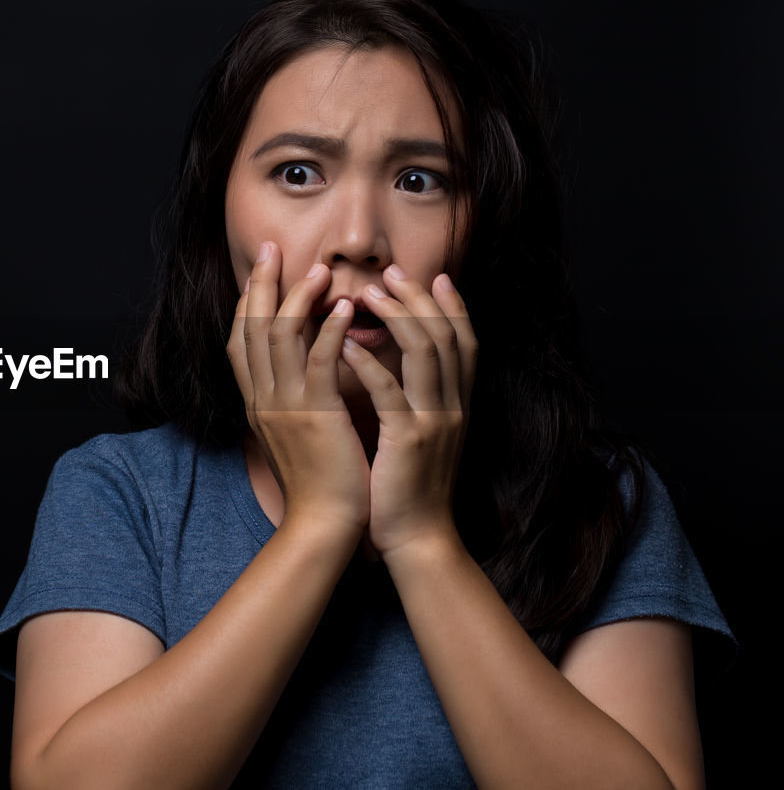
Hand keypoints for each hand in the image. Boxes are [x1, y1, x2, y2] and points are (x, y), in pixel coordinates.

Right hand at [226, 241, 369, 539]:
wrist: (324, 525)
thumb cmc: (319, 482)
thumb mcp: (296, 433)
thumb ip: (295, 397)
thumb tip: (305, 367)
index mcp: (258, 403)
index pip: (241, 342)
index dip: (246, 303)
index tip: (258, 271)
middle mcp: (264, 400)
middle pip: (250, 329)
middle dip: (259, 285)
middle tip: (270, 248)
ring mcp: (285, 407)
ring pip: (279, 338)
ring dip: (297, 299)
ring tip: (318, 269)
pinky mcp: (315, 417)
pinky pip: (316, 364)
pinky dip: (328, 332)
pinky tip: (343, 308)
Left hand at [340, 266, 477, 555]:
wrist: (416, 539)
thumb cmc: (407, 487)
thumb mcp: (421, 436)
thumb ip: (418, 401)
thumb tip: (401, 367)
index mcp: (455, 405)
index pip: (464, 342)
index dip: (453, 306)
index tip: (435, 274)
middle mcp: (451, 407)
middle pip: (446, 336)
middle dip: (421, 298)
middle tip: (393, 271)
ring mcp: (433, 423)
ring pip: (426, 353)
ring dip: (397, 316)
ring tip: (368, 293)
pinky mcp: (408, 441)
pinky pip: (391, 393)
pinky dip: (370, 365)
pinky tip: (346, 346)